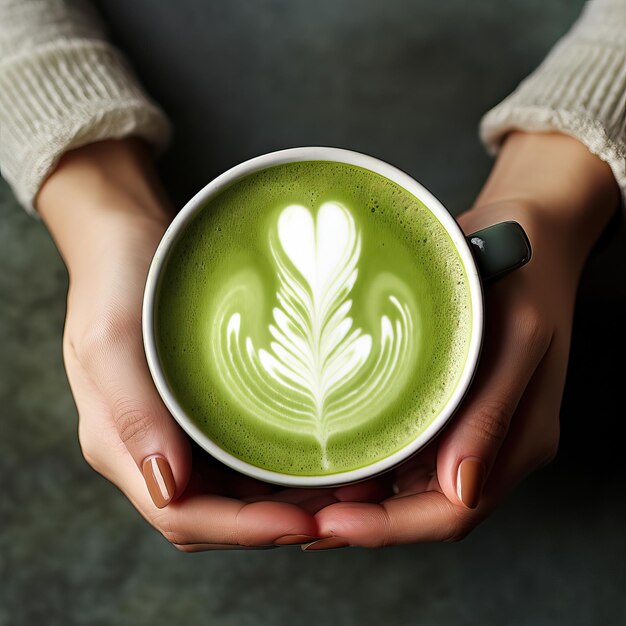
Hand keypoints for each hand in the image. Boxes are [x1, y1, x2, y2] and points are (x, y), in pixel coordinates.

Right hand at [37, 139, 318, 550]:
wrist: (127, 238)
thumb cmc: (116, 282)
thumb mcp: (111, 341)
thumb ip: (131, 416)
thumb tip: (168, 489)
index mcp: (121, 446)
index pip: (181, 516)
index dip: (242, 530)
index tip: (301, 524)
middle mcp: (151, 450)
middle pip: (215, 516)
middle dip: (274, 524)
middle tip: (339, 513)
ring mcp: (179, 433)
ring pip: (235, 494)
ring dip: (287, 503)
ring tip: (342, 494)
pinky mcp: (202, 413)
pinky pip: (244, 458)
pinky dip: (282, 470)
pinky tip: (319, 457)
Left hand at [307, 132, 619, 548]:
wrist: (526, 233)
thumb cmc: (525, 274)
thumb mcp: (518, 337)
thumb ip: (492, 413)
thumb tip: (458, 490)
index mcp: (516, 442)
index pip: (451, 513)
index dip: (388, 527)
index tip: (329, 525)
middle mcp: (488, 446)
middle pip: (419, 508)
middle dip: (357, 521)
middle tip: (292, 517)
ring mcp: (464, 427)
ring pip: (404, 485)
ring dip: (352, 497)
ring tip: (294, 496)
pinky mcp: (443, 404)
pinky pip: (399, 447)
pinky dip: (361, 460)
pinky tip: (321, 452)